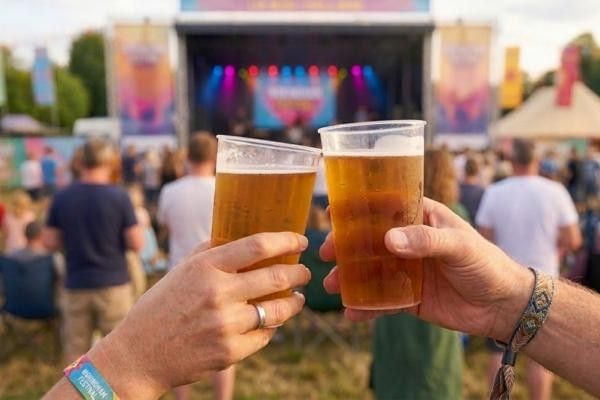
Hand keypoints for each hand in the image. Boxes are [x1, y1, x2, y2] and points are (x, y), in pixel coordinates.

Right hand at [89, 232, 310, 398]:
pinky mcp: (230, 352)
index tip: (300, 240)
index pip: (257, 246)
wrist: (138, 355)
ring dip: (294, 302)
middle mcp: (217, 294)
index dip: (286, 240)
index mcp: (205, 267)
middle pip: (276, 277)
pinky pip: (265, 336)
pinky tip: (270, 322)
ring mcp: (225, 325)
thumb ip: (210, 252)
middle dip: (298, 273)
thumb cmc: (160, 308)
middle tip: (303, 272)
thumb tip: (241, 236)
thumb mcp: (180, 271)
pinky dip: (271, 327)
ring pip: (278, 310)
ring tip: (297, 298)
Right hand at [321, 198, 532, 342]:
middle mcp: (409, 241)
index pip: (384, 207)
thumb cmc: (487, 263)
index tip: (334, 214)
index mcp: (421, 218)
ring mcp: (407, 270)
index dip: (358, 209)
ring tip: (332, 285)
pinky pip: (382, 300)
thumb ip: (426, 241)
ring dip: (350, 277)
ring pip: (371, 271)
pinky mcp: (409, 297)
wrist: (504, 306)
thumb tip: (388, 241)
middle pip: (369, 240)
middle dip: (345, 246)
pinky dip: (367, 307)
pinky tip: (352, 313)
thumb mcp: (459, 245)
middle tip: (326, 253)